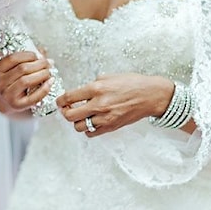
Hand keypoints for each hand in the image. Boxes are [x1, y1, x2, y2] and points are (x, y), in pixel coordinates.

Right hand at [0, 51, 53, 115]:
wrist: (5, 105)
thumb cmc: (11, 85)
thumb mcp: (13, 70)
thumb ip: (26, 59)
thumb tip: (43, 51)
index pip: (13, 58)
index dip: (29, 55)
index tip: (39, 56)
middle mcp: (0, 83)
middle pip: (22, 69)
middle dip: (39, 64)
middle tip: (48, 63)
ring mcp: (7, 95)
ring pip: (26, 80)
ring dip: (42, 74)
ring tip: (49, 72)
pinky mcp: (17, 106)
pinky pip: (33, 96)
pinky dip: (44, 88)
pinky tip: (50, 82)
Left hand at [57, 73, 173, 136]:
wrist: (150, 96)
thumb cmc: (133, 84)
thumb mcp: (110, 77)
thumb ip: (93, 85)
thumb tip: (82, 92)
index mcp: (97, 88)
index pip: (69, 97)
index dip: (60, 101)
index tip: (60, 101)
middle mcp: (99, 104)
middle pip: (70, 115)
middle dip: (65, 112)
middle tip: (67, 109)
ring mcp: (105, 118)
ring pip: (79, 127)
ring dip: (77, 121)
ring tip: (81, 115)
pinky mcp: (111, 127)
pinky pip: (91, 133)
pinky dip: (88, 129)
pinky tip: (92, 121)